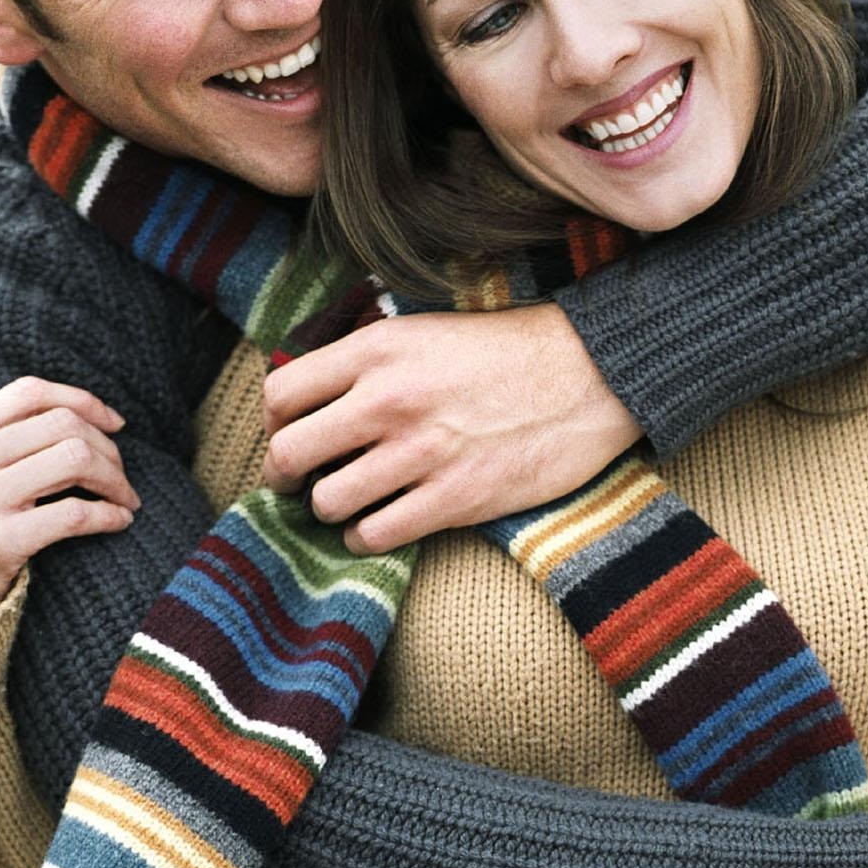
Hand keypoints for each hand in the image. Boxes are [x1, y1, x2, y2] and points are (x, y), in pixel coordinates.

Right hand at [0, 360, 138, 668]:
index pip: (31, 393)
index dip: (83, 401)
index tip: (113, 424)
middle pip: (63, 423)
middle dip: (108, 446)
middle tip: (121, 474)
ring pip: (76, 458)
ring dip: (115, 478)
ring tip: (125, 498)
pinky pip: (76, 513)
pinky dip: (109, 514)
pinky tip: (119, 522)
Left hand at [261, 304, 641, 552]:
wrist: (592, 373)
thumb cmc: (509, 350)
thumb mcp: (426, 331)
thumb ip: (368, 359)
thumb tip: (312, 396)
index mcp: (377, 349)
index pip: (281, 394)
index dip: (275, 424)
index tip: (291, 436)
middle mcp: (388, 400)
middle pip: (288, 454)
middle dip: (286, 476)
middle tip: (302, 482)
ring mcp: (420, 452)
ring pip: (327, 502)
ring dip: (332, 509)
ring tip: (352, 503)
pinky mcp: (454, 497)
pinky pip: (375, 534)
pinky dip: (367, 537)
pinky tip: (382, 523)